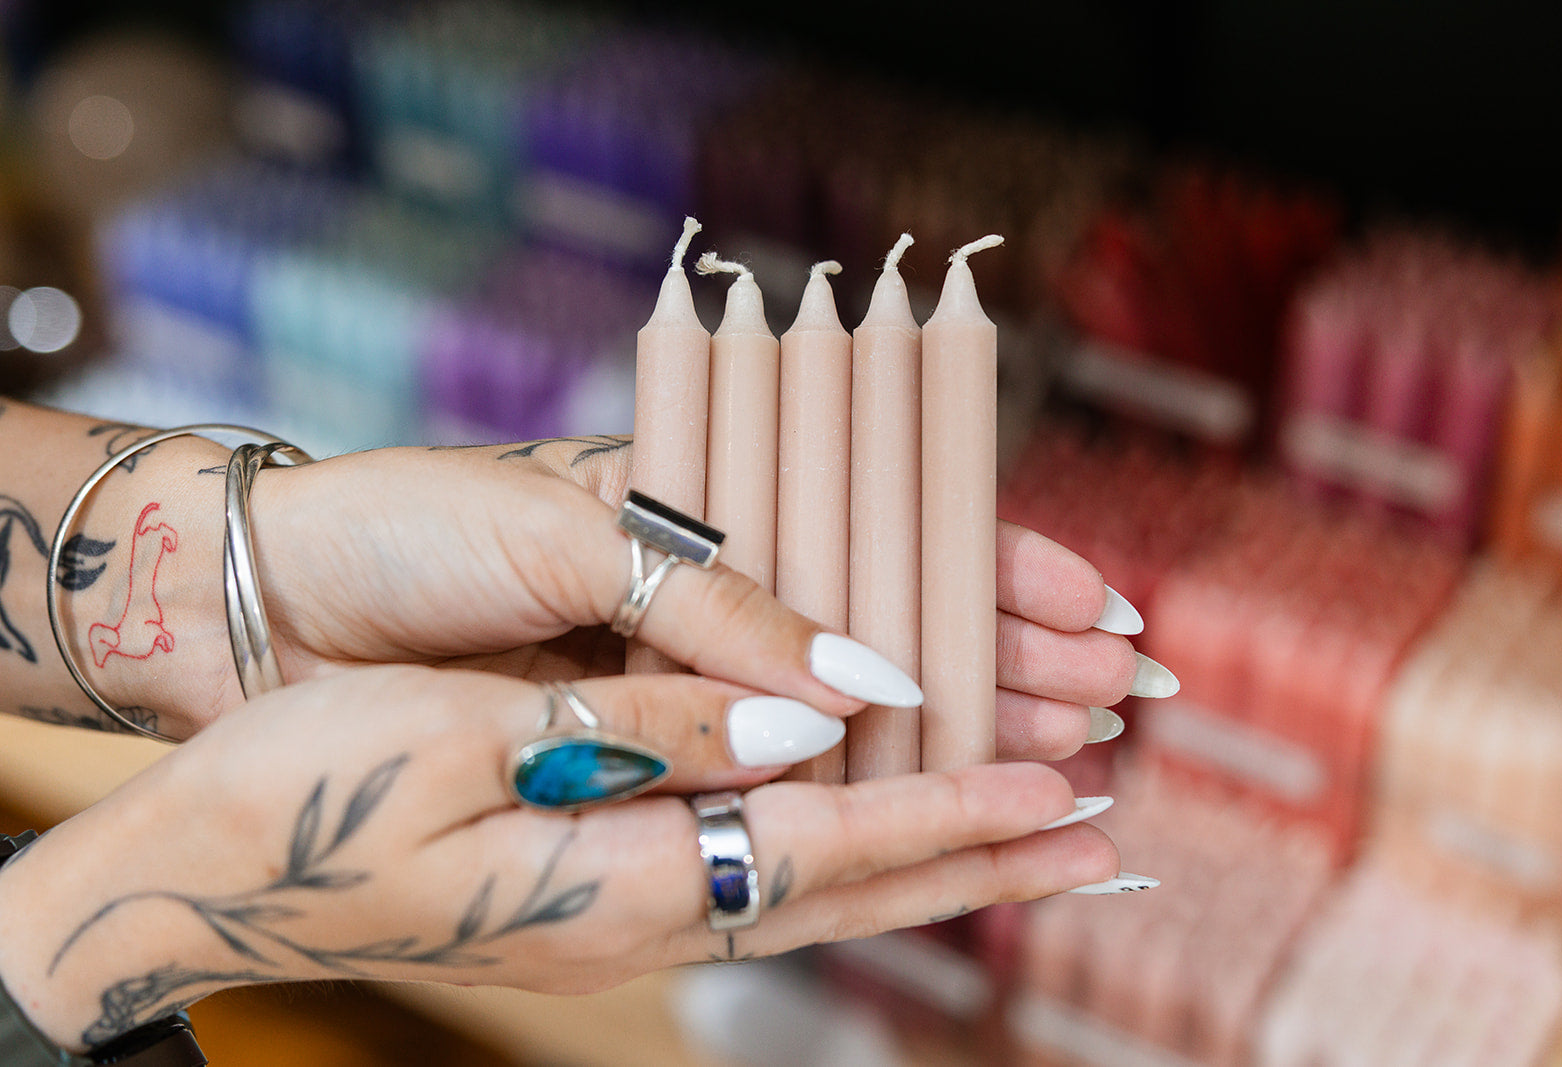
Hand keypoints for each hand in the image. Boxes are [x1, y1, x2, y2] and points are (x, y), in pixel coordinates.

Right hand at [0, 664, 1121, 1052]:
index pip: (828, 846)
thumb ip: (651, 729)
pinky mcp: (589, 896)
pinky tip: (868, 827)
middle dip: (979, 860)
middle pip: (847, 893)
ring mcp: (613, 922)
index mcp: (614, 883)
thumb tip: (810, 723)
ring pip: (810, 891)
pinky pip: (750, 875)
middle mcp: (635, 922)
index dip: (949, 813)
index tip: (1061, 791)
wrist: (195, 874)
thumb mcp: (468, 741)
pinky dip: (840, 852)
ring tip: (1027, 841)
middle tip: (1099, 839)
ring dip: (928, 862)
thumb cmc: (304, 793)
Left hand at [246, 436, 1167, 752]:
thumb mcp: (568, 531)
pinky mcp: (638, 747)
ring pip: (850, 715)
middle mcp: (707, 600)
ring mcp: (679, 679)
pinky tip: (933, 806)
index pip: (883, 532)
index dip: (993, 568)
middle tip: (1123, 700)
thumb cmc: (410, 532)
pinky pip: (765, 776)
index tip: (1096, 607)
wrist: (269, 606)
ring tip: (1072, 759)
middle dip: (1012, 660)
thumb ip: (717, 608)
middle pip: (895, 629)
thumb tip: (868, 691)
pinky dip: (851, 792)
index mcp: (702, 509)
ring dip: (962, 732)